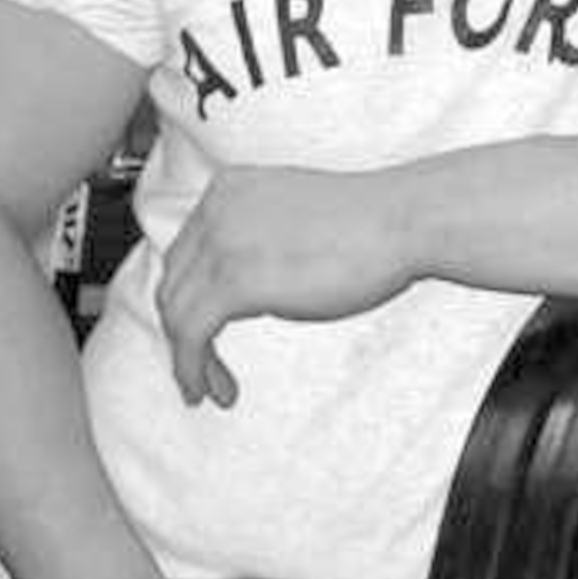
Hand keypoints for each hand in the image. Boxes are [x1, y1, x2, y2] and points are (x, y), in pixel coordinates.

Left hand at [156, 163, 414, 404]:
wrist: (403, 220)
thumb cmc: (370, 223)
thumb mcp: (293, 221)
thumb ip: (258, 241)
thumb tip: (245, 285)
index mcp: (229, 190)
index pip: (185, 253)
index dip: (188, 300)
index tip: (201, 333)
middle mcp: (215, 210)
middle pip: (174, 283)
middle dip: (183, 333)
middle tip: (202, 368)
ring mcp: (222, 242)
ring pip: (176, 312)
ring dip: (188, 359)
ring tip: (210, 387)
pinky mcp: (236, 280)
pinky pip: (191, 333)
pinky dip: (193, 367)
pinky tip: (211, 389)